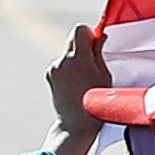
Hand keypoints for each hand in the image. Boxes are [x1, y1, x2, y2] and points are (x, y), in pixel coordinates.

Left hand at [44, 24, 110, 154]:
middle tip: (93, 62)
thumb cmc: (96, 102)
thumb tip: (99, 36)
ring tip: (85, 79)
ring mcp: (54, 68)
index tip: (96, 45)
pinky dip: (68, 69)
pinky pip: (61, 64)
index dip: (89, 34)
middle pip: (72, 39)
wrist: (76, 125)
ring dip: (76, 59)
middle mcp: (63, 61)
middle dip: (83, 45)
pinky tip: (75, 85)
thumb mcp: (105, 76)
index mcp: (79, 59)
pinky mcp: (49, 75)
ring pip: (67, 53)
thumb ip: (99, 53)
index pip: (79, 29)